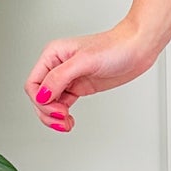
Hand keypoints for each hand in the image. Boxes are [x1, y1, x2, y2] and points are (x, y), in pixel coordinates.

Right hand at [26, 21, 157, 132]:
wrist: (137, 48)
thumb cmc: (115, 47)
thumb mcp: (85, 61)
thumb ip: (60, 78)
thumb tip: (42, 95)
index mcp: (53, 55)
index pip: (33, 84)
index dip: (41, 101)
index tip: (58, 109)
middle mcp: (58, 66)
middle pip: (39, 96)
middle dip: (47, 112)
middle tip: (63, 120)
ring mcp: (69, 78)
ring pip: (50, 103)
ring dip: (54, 117)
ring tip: (66, 124)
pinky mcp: (80, 86)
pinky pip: (62, 104)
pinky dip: (63, 115)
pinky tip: (69, 120)